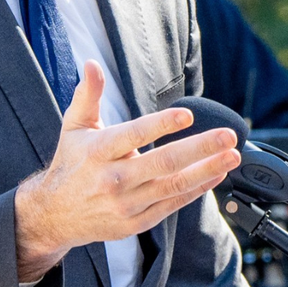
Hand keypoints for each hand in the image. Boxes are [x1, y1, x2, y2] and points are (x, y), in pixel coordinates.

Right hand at [13, 60, 240, 281]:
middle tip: (229, 135)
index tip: (187, 114)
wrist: (54, 215)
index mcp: (99, 151)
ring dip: (208, 169)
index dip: (161, 124)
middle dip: (201, 147)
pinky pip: (172, 205)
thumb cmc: (71, 163)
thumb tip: (92, 64)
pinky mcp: (135, 222)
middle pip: (163, 162)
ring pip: (173, 186)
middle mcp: (113, 179)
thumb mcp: (74, 126)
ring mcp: (126, 204)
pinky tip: (216, 175)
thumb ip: (88, 94)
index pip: (134, 135)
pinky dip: (197, 190)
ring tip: (233, 155)